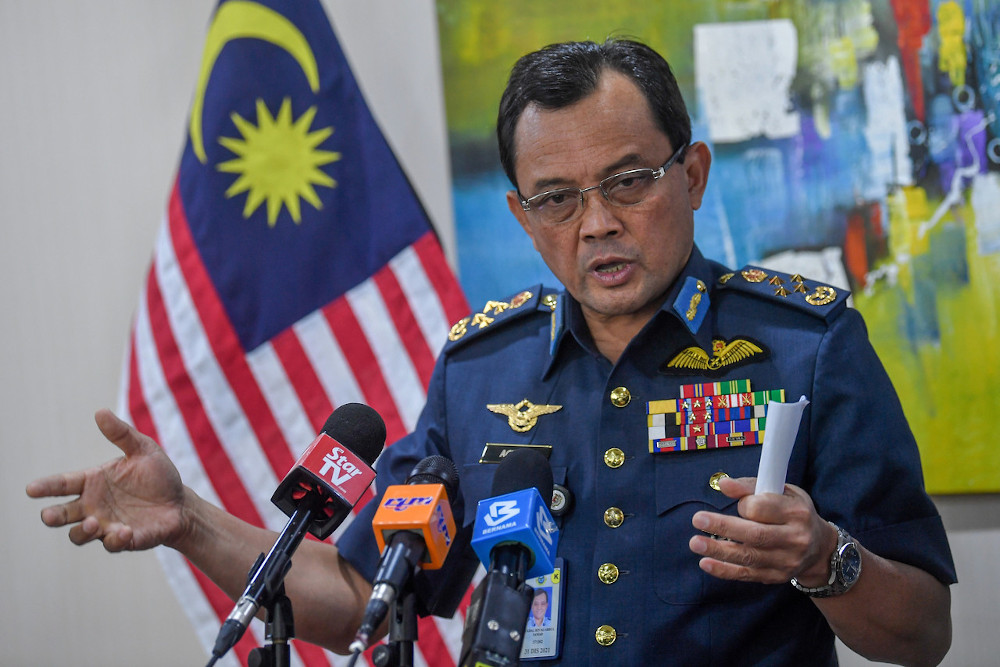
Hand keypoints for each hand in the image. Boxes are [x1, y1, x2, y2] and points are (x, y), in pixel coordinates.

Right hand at [26, 409, 186, 551]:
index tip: (31, 489)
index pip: (63, 484)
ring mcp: (106, 525)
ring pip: (80, 535)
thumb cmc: (157, 475)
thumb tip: (100, 412)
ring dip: (83, 531)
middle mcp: (94, 506)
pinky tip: (124, 531)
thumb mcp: (143, 449)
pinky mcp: (124, 540)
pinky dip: (114, 539)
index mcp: (93, 482)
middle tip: (49, 515)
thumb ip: (121, 434)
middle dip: (53, 516)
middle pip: (63, 514)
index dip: (46, 487)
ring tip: (94, 522)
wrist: (181, 503)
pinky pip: (111, 544)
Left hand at [688, 476, 836, 585]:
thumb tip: (723, 484)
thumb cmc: (795, 513)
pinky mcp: (775, 576)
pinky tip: (705, 563)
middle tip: (697, 519)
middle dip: (723, 526)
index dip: (744, 504)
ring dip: (718, 550)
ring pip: (748, 556)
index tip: (739, 503)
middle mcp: (794, 539)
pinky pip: (746, 574)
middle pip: (754, 534)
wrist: (819, 548)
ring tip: (695, 543)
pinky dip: (724, 570)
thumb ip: (752, 486)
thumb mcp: (783, 492)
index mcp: (796, 513)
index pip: (763, 509)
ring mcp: (786, 561)